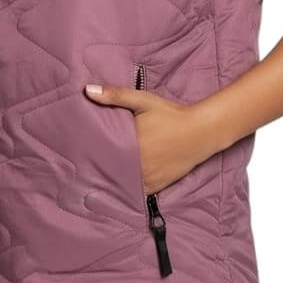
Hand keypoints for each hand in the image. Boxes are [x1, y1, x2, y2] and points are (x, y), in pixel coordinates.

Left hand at [83, 80, 217, 194]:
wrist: (201, 131)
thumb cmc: (171, 114)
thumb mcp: (143, 101)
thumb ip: (116, 95)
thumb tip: (87, 90)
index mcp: (129, 145)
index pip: (101, 154)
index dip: (90, 155)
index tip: (81, 154)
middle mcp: (137, 164)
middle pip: (110, 171)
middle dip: (100, 168)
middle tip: (86, 167)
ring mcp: (147, 177)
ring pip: (122, 184)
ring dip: (113, 181)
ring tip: (99, 179)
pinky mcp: (157, 186)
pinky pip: (137, 192)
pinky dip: (129, 189)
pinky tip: (120, 185)